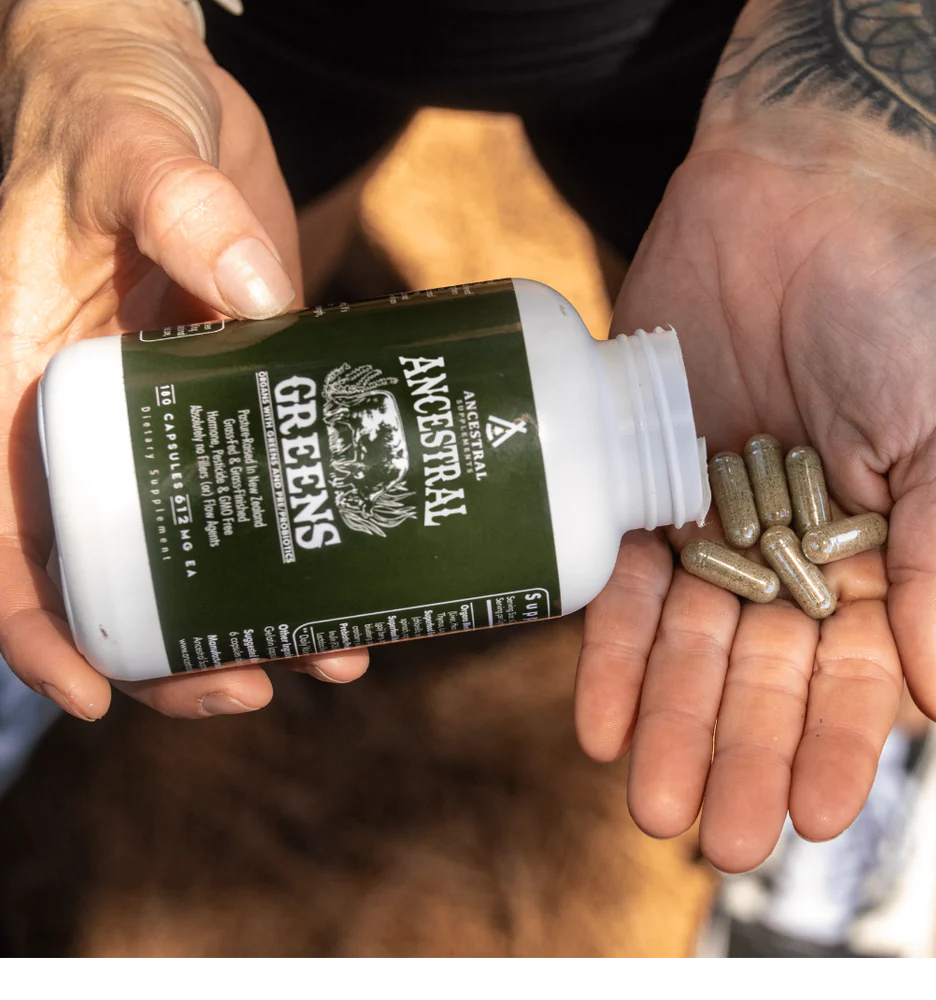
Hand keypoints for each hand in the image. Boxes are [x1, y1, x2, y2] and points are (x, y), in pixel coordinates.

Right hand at [0, 0, 367, 720]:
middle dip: (176, 651)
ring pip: (201, 552)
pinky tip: (363, 574)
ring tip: (336, 654)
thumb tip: (257, 293)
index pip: (5, 533)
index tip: (98, 691)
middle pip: (115, 574)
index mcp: (23, 384)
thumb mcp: (128, 145)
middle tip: (257, 685)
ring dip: (258, 617)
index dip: (38, 626)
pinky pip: (268, 490)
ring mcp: (176, 419)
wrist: (168, 87)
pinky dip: (306, 543)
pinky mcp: (244, 398)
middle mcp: (96, 423)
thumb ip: (175, 201)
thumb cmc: (112, 107)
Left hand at [574, 143, 935, 871]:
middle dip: (731, 754)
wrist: (800, 201)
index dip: (827, 746)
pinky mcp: (637, 481)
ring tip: (647, 801)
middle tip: (710, 837)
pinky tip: (597, 719)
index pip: (847, 676)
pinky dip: (609, 649)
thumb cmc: (897, 309)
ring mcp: (706, 520)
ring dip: (665, 725)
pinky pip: (617, 579)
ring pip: (682, 645)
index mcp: (866, 554)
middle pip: (752, 675)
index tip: (805, 818)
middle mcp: (780, 551)